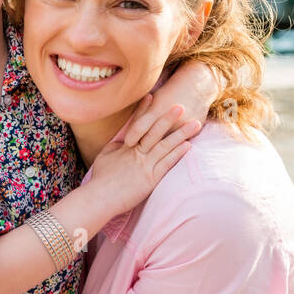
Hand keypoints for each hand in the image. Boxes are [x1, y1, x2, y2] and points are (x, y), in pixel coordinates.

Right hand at [87, 95, 198, 216]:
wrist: (99, 197)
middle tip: (180, 105)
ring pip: (165, 145)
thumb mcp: (104, 158)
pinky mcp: (150, 178)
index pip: (136, 124)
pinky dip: (177, 153)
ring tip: (195, 124)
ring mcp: (144, 164)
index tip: (152, 96)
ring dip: (181, 133)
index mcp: (124, 146)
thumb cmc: (100, 180)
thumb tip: (122, 140)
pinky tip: (188, 145)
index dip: (144, 110)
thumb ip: (115, 147)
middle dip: (168, 117)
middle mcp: (136, 152)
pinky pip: (166, 163)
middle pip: (154, 131)